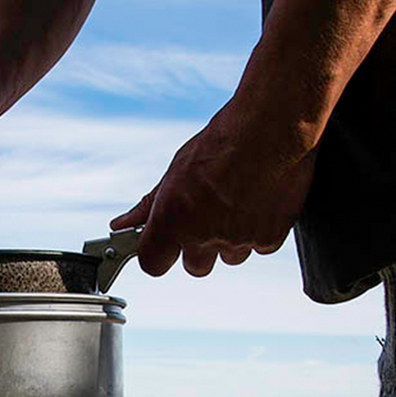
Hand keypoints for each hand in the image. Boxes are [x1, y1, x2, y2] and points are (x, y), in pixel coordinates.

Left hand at [110, 100, 316, 276]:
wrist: (272, 129)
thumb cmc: (224, 143)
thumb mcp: (177, 171)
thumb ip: (150, 205)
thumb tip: (123, 224)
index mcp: (173, 217)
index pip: (152, 264)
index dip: (158, 256)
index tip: (164, 247)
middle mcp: (204, 234)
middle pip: (195, 267)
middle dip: (199, 249)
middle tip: (209, 218)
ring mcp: (238, 240)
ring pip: (230, 258)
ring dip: (232, 240)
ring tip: (239, 203)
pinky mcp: (269, 240)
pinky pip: (259, 248)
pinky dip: (259, 231)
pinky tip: (259, 204)